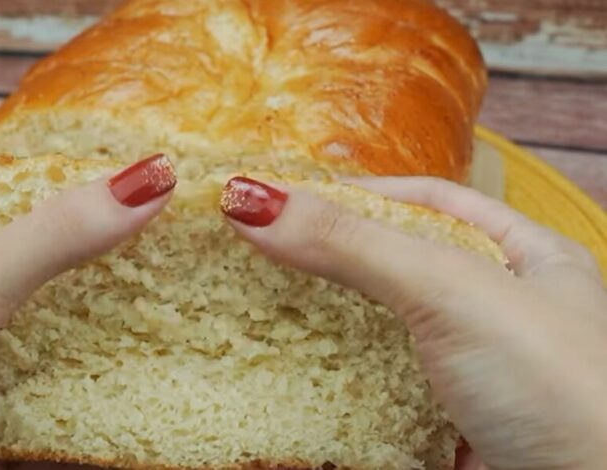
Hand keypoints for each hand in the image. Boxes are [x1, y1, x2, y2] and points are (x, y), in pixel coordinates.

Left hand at [0, 157, 175, 469]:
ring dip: (135, 358)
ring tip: (205, 334)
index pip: (52, 227)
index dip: (110, 213)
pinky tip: (165, 406)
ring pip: (84, 364)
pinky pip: (78, 425)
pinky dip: (117, 420)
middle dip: (137, 292)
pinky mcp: (12, 439)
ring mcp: (2, 383)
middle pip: (78, 299)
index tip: (175, 200)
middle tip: (206, 271)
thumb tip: (149, 180)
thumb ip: (53, 236)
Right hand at [222, 176, 606, 469]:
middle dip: (336, 261)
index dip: (361, 196)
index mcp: (528, 258)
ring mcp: (476, 375)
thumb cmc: (559, 389)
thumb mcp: (451, 291)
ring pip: (387, 335)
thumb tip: (252, 199)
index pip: (431, 203)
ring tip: (270, 310)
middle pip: (402, 268)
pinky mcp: (450, 429)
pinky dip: (341, 387)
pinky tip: (304, 377)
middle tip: (270, 252)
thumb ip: (354, 244)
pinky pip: (384, 394)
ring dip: (331, 328)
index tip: (294, 199)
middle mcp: (502, 313)